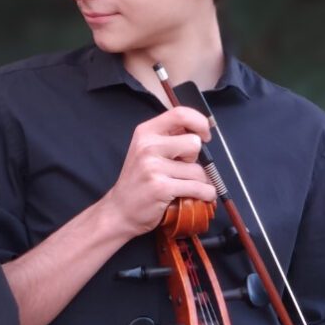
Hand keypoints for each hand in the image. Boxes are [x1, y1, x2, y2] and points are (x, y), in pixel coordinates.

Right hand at [101, 106, 216, 237]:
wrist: (119, 210)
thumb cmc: (137, 180)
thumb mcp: (146, 150)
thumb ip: (168, 137)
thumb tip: (199, 130)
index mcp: (145, 132)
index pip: (180, 114)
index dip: (200, 122)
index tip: (205, 135)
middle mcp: (148, 146)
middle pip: (194, 143)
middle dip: (194, 159)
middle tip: (181, 168)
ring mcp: (153, 167)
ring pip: (198, 170)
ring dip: (199, 181)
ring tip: (184, 186)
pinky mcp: (161, 187)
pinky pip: (199, 188)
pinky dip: (205, 194)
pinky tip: (199, 196)